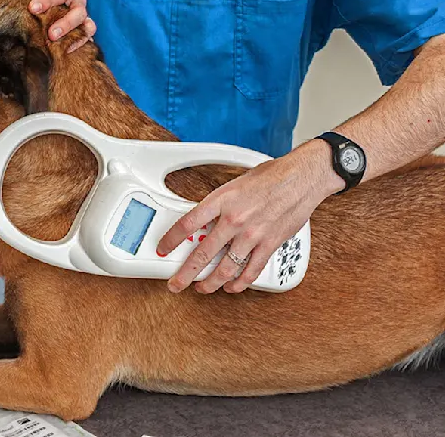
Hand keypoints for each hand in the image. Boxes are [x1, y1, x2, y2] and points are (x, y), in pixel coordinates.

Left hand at [18, 0, 95, 51]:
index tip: (32, 8)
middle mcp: (78, 0)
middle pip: (79, 11)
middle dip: (65, 23)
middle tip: (50, 34)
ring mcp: (81, 16)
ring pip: (87, 26)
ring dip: (74, 35)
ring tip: (59, 43)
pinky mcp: (80, 30)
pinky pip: (86, 37)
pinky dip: (80, 43)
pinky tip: (66, 50)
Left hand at [156, 141, 342, 293]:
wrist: (302, 178)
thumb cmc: (271, 176)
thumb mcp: (235, 184)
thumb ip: (219, 204)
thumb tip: (204, 219)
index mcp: (221, 200)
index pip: (187, 224)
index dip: (171, 239)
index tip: (163, 249)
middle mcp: (233, 220)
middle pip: (202, 254)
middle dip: (185, 274)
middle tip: (175, 284)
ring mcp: (252, 235)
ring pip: (225, 268)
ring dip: (211, 283)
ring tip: (202, 288)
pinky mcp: (269, 245)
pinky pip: (250, 271)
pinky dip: (240, 283)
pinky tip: (232, 287)